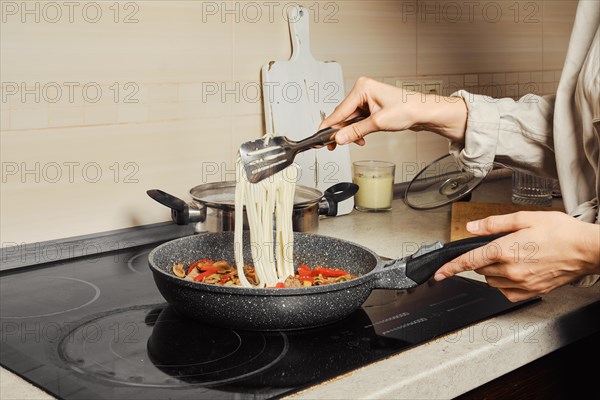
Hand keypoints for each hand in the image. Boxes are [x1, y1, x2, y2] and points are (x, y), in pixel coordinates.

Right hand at [319, 77, 415, 147]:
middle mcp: (363, 91)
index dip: (329, 125)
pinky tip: (360, 138)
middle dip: (340, 131)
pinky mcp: (372, 107)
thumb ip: (356, 131)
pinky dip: (357, 131)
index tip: (319, 137)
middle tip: (332, 146)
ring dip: (350, 132)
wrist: (424, 112)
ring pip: (350, 120)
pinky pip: (358, 120)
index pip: (340, 110)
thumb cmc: (408, 109)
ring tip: (352, 143)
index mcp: (362, 88)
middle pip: (343, 115)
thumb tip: (339, 138)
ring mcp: (367, 99)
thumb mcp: (378, 123)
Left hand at [434, 211, 599, 301]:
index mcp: (504, 250)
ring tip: (513, 257)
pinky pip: (507, 292)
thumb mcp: (524, 219)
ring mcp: (521, 284)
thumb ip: (494, 224)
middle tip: (501, 247)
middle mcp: (510, 270)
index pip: (469, 261)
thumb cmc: (560, 232)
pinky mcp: (531, 292)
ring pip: (492, 281)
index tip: (440, 273)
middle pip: (481, 269)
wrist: (587, 250)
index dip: (451, 267)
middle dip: (483, 258)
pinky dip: (505, 283)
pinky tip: (517, 271)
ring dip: (493, 271)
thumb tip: (472, 227)